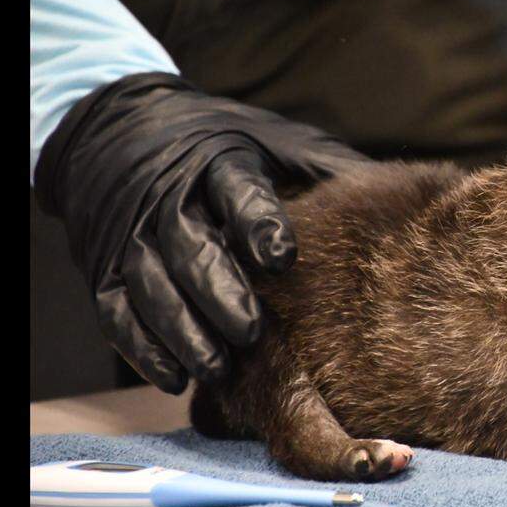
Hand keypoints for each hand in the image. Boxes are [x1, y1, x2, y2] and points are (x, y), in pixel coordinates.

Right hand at [34, 73, 366, 393]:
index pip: (238, 191)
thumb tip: (402, 196)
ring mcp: (131, 235)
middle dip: (218, 291)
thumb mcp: (276, 140)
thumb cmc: (225, 144)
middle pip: (189, 246)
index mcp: (220, 161)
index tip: (283, 257)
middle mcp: (170, 197)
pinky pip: (117, 312)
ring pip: (150, 285)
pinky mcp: (104, 268)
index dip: (258, 223)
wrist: (123, 129)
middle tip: (253, 333)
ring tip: (219, 367)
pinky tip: (176, 377)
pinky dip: (144, 348)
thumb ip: (327, 169)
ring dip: (182, 330)